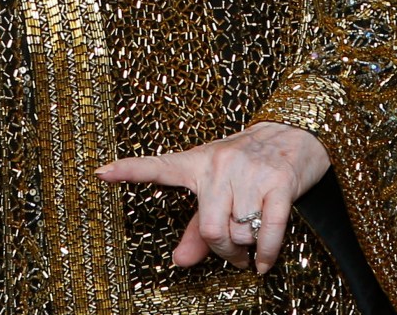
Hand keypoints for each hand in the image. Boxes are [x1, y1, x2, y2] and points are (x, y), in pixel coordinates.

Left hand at [96, 122, 329, 273]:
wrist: (294, 133)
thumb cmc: (248, 163)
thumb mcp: (217, 186)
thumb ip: (195, 227)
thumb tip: (178, 262)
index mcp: (197, 162)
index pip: (158, 166)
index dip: (129, 170)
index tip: (101, 172)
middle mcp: (220, 165)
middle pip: (210, 228)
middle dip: (222, 252)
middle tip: (231, 256)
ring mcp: (250, 172)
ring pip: (240, 232)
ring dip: (246, 251)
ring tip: (250, 248)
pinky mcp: (279, 182)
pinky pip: (269, 230)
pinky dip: (266, 254)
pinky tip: (263, 263)